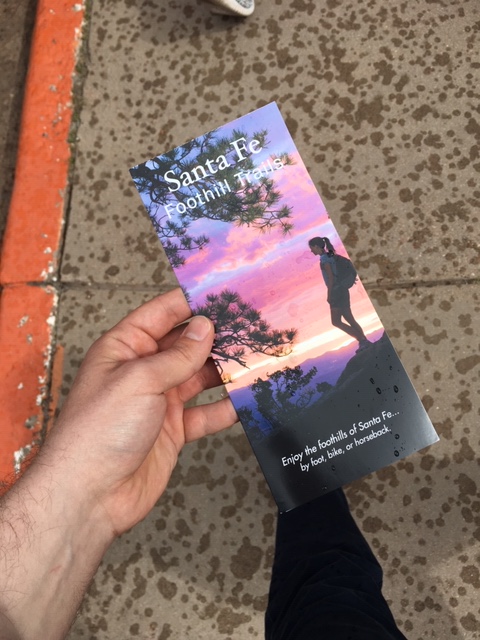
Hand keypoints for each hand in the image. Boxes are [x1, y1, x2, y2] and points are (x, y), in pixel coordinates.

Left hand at [43, 288, 236, 535]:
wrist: (90, 496)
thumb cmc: (97, 431)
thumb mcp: (139, 380)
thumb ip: (177, 355)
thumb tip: (205, 327)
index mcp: (125, 348)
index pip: (162, 314)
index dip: (192, 302)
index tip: (225, 292)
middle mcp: (144, 371)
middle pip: (187, 345)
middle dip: (217, 337)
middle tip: (252, 326)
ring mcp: (160, 401)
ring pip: (201, 378)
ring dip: (226, 372)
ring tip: (257, 360)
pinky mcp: (174, 430)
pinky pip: (207, 413)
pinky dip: (227, 409)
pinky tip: (247, 401)